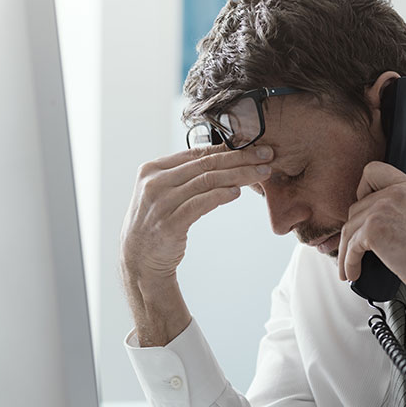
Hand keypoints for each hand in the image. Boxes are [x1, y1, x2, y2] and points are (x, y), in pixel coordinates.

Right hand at [120, 143, 273, 284]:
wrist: (138, 260)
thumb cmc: (157, 223)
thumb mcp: (164, 192)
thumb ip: (185, 176)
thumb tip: (223, 159)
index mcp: (153, 169)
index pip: (197, 152)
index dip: (228, 147)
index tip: (254, 146)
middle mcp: (155, 182)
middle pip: (206, 164)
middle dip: (241, 158)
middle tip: (266, 155)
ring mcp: (161, 203)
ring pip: (207, 181)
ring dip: (239, 175)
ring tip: (262, 174)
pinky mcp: (170, 223)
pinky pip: (201, 204)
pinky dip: (221, 196)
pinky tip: (238, 193)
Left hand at [338, 161, 405, 296]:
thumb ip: (405, 208)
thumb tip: (387, 219)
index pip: (373, 171)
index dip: (362, 190)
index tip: (363, 211)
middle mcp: (396, 193)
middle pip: (357, 207)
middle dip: (354, 231)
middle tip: (355, 248)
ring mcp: (383, 209)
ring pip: (350, 228)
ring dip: (346, 251)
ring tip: (350, 266)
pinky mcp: (374, 230)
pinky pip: (351, 246)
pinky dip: (348, 262)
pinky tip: (353, 272)